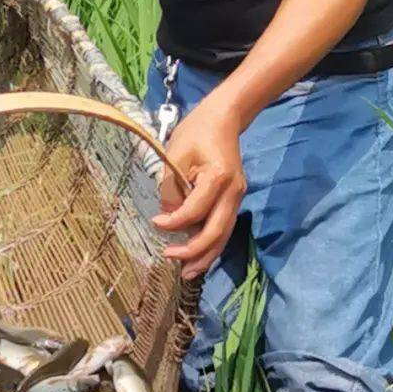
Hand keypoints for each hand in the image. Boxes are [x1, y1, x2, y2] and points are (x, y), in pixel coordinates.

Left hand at [152, 95, 245, 279]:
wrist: (223, 118)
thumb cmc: (196, 132)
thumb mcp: (176, 156)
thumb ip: (171, 190)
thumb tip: (168, 219)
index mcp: (218, 178)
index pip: (194, 212)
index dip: (173, 223)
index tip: (155, 224)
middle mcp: (233, 192)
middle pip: (216, 233)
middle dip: (193, 252)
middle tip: (170, 260)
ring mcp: (237, 197)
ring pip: (223, 235)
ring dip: (205, 256)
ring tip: (187, 273)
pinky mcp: (234, 199)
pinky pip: (223, 227)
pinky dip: (211, 244)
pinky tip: (198, 256)